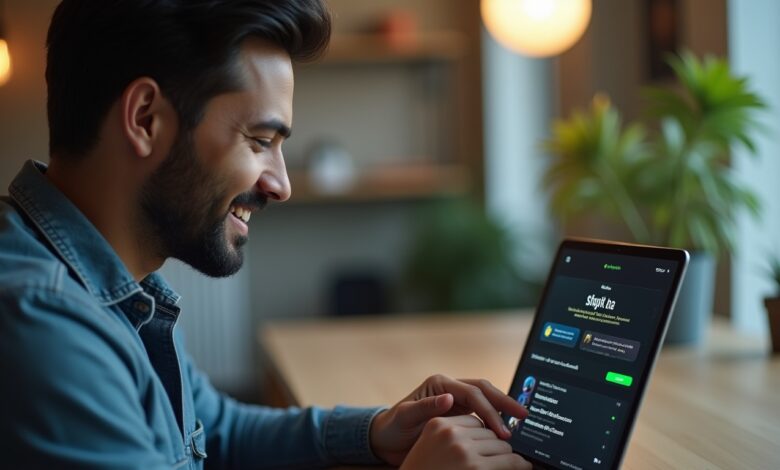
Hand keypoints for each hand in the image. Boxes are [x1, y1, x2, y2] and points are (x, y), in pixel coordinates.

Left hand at [369, 374, 527, 464]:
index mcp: (439, 384)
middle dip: (505, 402)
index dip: (489, 411)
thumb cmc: (393, 428)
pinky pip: (482, 412)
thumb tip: (449, 398)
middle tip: (524, 416)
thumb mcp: (404, 418)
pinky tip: (506, 430)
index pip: (472, 393)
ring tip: (521, 423)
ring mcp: (456, 399)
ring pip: (486, 399)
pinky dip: (495, 419)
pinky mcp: (459, 412)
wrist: (385, 438)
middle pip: (484, 390)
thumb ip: (426, 407)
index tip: (501, 430)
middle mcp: (450, 388)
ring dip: (503, 410)